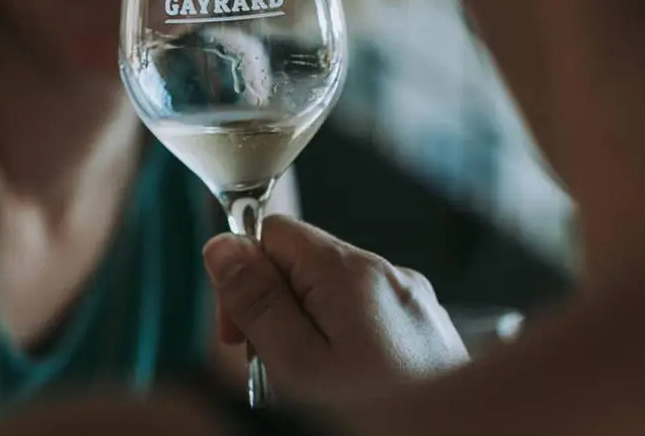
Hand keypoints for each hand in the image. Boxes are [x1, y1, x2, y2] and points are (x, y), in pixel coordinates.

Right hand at [202, 215, 468, 403]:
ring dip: (308, 332)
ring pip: (333, 295)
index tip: (241, 331)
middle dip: (277, 310)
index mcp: (352, 272)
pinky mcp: (424, 327)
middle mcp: (388, 274)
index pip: (275, 230)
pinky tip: (347, 386)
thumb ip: (257, 301)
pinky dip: (344, 345)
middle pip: (303, 264)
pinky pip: (366, 318)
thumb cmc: (378, 413)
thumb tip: (221, 246)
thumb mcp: (296, 363)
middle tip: (275, 368)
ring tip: (313, 385)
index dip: (246, 276)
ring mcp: (412, 301)